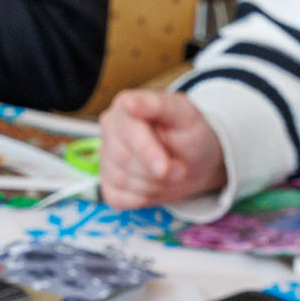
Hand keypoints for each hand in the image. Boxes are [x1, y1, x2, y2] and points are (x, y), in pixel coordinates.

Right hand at [99, 90, 226, 208]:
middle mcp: (109, 129)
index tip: (163, 168)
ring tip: (168, 174)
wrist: (194, 163)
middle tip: (180, 170)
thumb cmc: (189, 135)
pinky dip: (142, 198)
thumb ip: (159, 106)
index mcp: (124, 106)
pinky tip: (154, 185)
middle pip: (123, 158)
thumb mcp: (186, 115)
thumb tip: (128, 102)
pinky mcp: (107, 183)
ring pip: (121, 180)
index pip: (127, 131)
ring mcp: (105, 157)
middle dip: (157, 171)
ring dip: (153, 185)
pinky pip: (119, 198)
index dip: (147, 152)